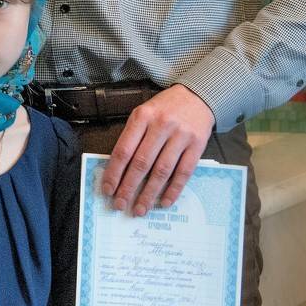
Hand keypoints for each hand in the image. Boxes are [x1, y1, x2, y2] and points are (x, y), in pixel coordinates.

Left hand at [99, 85, 214, 215]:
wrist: (197, 96)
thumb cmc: (165, 108)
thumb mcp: (144, 113)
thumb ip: (133, 136)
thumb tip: (118, 169)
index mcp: (142, 117)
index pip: (123, 150)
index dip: (114, 172)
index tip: (107, 189)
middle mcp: (160, 126)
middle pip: (141, 163)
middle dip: (128, 187)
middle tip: (120, 205)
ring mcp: (180, 136)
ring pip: (161, 171)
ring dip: (149, 193)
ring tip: (139, 208)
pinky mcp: (197, 145)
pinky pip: (183, 172)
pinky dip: (173, 189)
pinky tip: (164, 202)